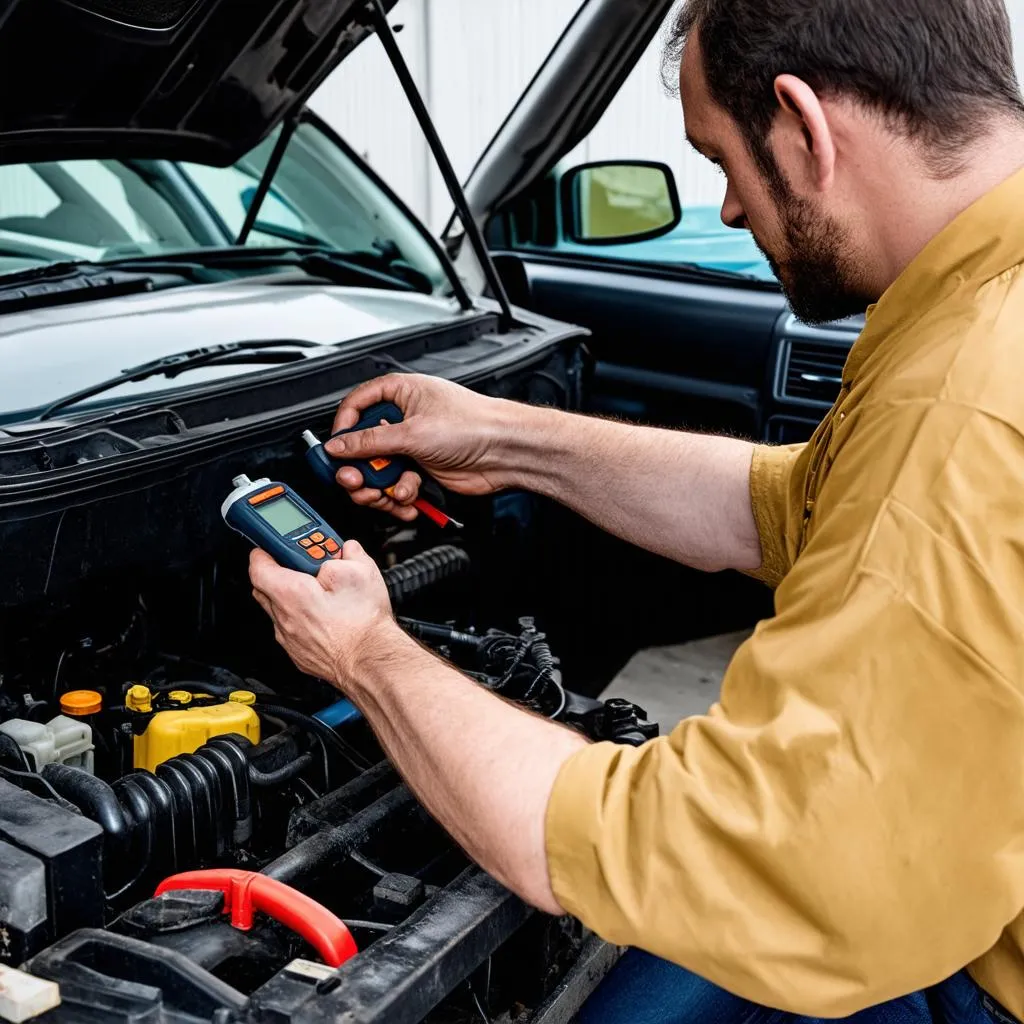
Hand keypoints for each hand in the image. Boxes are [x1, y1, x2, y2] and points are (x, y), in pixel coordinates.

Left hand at [249, 541, 396, 685]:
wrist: (371, 660)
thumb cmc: (363, 624)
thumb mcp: (361, 571)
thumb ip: (348, 553)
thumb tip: (345, 550)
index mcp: (291, 592)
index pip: (258, 565)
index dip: (264, 550)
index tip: (273, 544)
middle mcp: (284, 618)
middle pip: (264, 588)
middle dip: (277, 572)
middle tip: (300, 564)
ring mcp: (291, 639)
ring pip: (279, 611)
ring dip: (292, 598)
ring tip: (320, 591)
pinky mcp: (300, 655)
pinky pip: (292, 631)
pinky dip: (302, 620)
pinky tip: (325, 617)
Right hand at [327, 374, 518, 520]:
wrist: (505, 451)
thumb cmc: (473, 424)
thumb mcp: (412, 432)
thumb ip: (370, 441)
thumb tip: (338, 446)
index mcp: (400, 393)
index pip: (356, 406)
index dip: (343, 428)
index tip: (337, 449)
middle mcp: (404, 418)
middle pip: (363, 445)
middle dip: (360, 469)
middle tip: (358, 482)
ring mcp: (412, 445)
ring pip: (379, 471)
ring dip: (381, 488)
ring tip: (388, 495)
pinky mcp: (422, 469)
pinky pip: (397, 486)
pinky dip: (400, 498)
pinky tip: (409, 500)